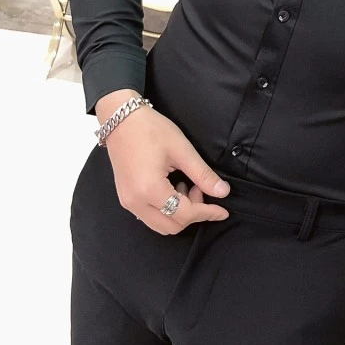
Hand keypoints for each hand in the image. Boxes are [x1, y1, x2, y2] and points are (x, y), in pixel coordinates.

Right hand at [97, 89, 230, 234]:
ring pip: (160, 224)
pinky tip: (173, 188)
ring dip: (179, 212)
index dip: (207, 213)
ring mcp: (128, 202)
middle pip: (171, 226)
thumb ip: (203, 175)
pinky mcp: (126, 197)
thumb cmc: (151, 129)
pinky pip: (149, 215)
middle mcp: (135, 202)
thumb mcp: (182, 150)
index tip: (223, 210)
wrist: (121, 119)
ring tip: (187, 185)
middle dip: (192, 213)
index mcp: (149, 190)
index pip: (185, 214)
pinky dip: (166, 209)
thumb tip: (222, 192)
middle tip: (201, 189)